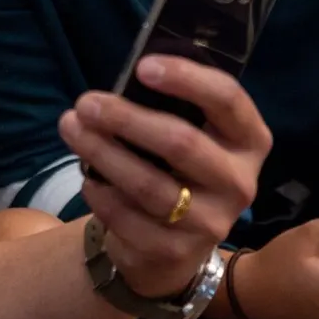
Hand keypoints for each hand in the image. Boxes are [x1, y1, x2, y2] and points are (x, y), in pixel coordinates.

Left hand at [59, 55, 270, 297]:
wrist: (171, 247)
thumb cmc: (175, 170)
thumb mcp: (188, 136)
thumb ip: (168, 109)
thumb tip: (125, 80)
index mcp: (248, 141)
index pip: (228, 100)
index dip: (187, 78)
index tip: (142, 67)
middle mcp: (239, 182)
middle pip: (181, 142)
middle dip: (126, 118)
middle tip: (86, 102)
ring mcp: (211, 222)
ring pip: (149, 184)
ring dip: (102, 152)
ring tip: (70, 127)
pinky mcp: (177, 252)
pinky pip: (128, 217)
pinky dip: (100, 193)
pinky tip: (86, 178)